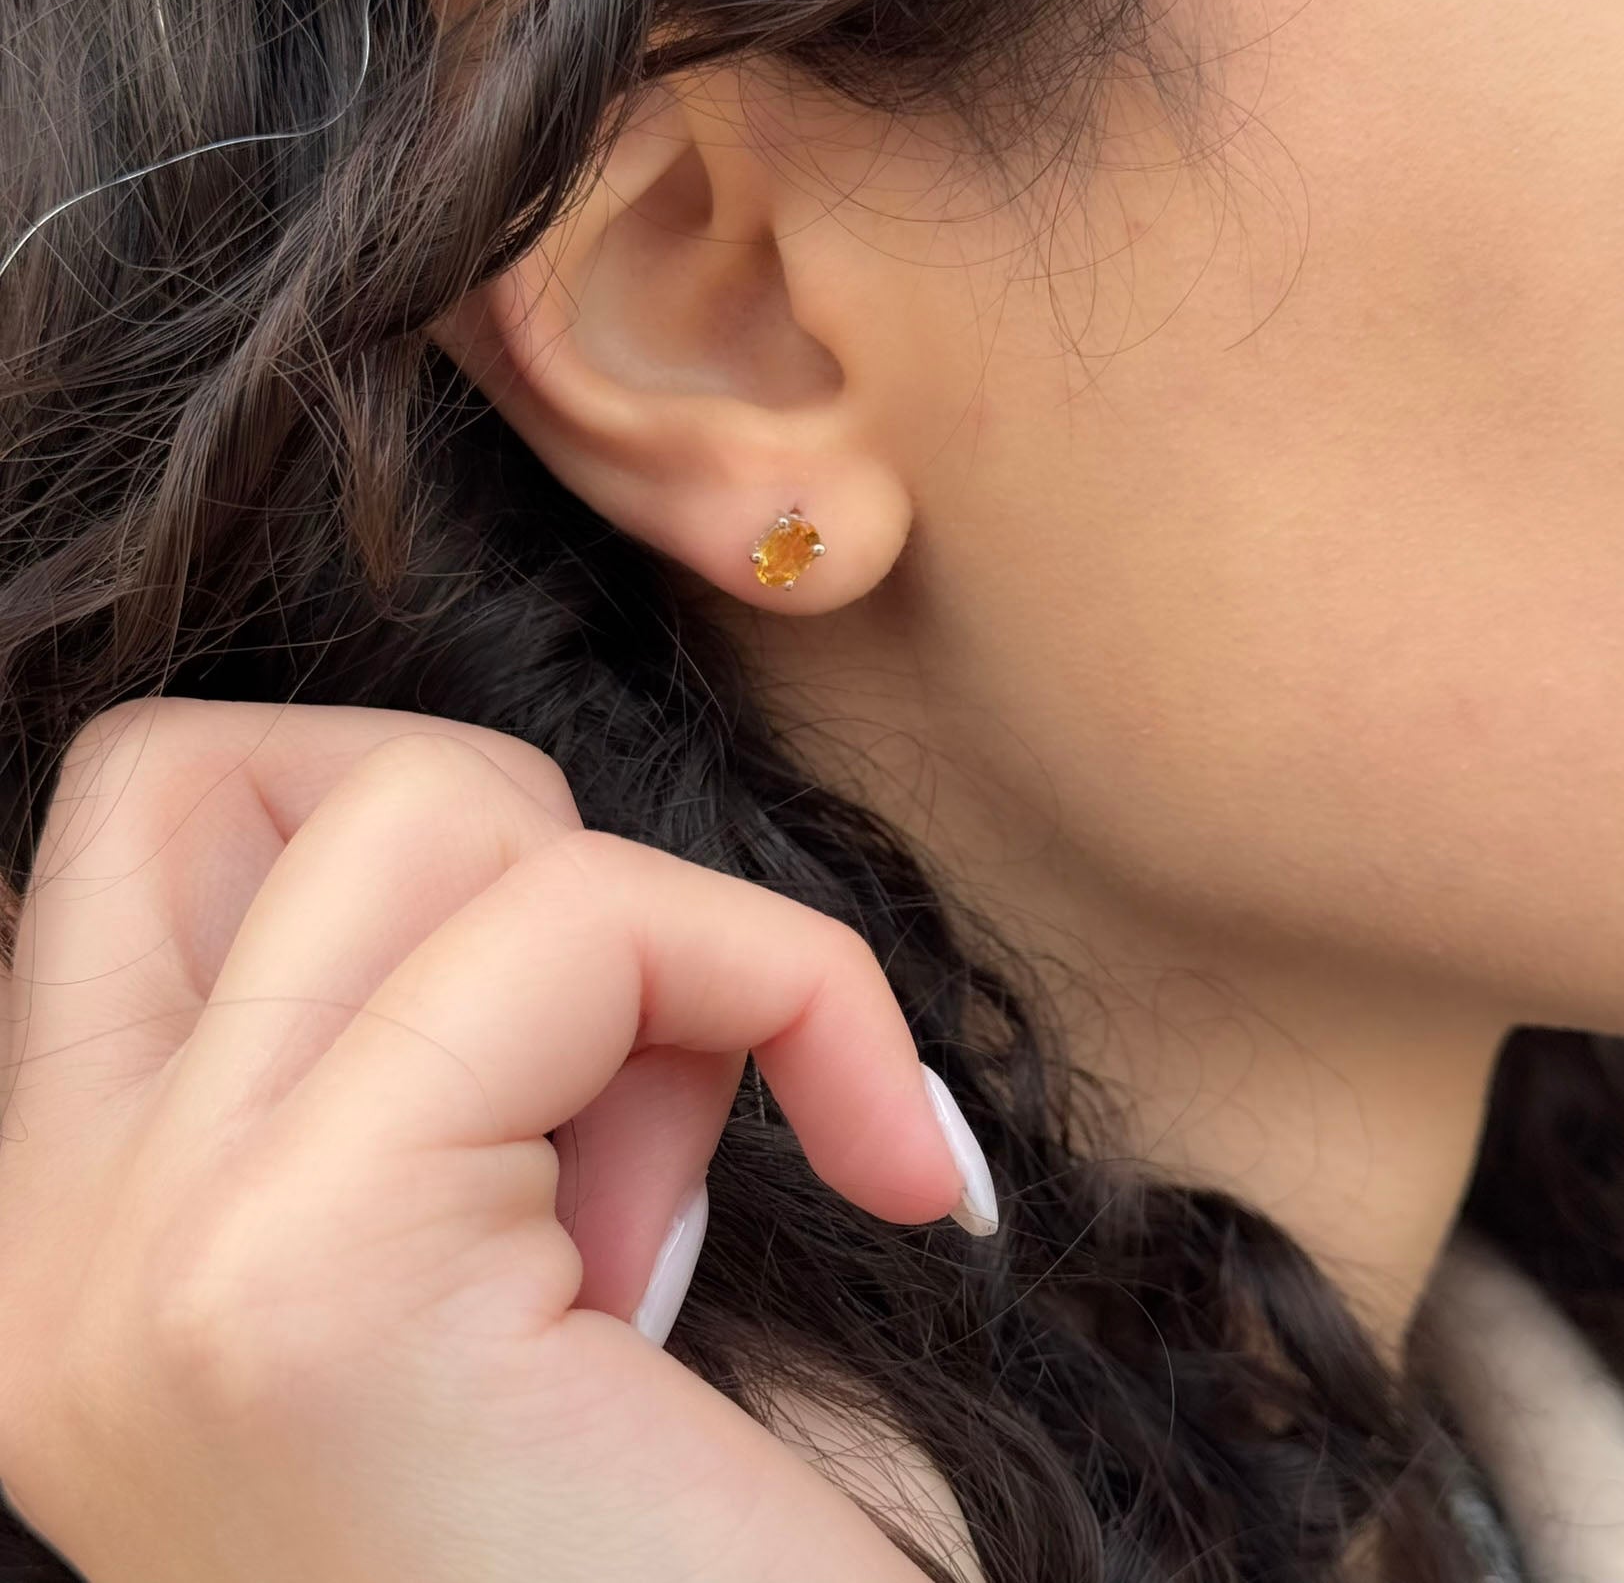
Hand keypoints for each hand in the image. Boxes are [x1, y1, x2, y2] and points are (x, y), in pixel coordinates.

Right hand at [0, 698, 994, 1581]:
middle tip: (639, 1057)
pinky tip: (894, 1176)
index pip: (152, 823)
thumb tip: (552, 892)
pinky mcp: (305, 1284)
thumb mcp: (513, 1246)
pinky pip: (587, 927)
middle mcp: (43, 1253)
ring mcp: (136, 1265)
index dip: (406, 844)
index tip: (585, 1026)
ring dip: (657, 938)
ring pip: (429, 808)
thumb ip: (477, 1049)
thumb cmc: (679, 1551)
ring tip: (708, 1179)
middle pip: (234, 764)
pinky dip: (791, 989)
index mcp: (75, 1239)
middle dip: (509, 844)